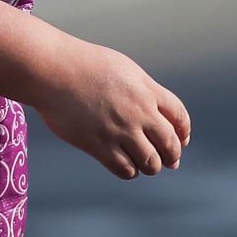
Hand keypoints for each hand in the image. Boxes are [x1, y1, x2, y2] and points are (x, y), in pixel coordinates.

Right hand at [33, 41, 190, 178]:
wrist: (52, 70)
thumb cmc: (82, 64)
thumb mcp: (122, 68)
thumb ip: (141, 89)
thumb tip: (152, 110)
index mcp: (146, 90)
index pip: (179, 116)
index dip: (183, 132)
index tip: (181, 140)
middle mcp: (138, 112)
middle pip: (170, 144)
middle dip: (172, 155)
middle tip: (169, 161)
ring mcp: (119, 130)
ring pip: (151, 163)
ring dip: (151, 166)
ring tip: (143, 162)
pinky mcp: (99, 145)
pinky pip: (126, 170)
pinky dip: (130, 171)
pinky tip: (124, 164)